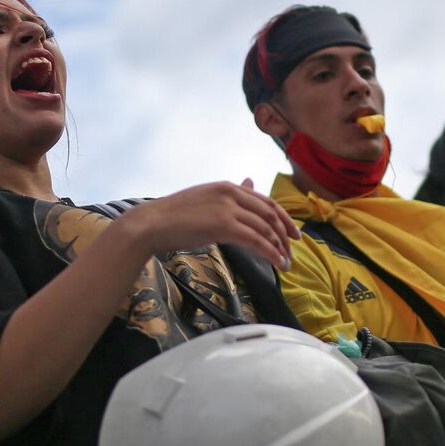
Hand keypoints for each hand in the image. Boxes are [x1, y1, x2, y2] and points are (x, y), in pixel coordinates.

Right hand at [110, 179, 298, 268]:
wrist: (151, 224)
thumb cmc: (173, 216)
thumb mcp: (206, 199)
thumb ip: (229, 195)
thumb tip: (250, 182)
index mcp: (227, 186)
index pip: (265, 200)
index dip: (283, 217)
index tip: (292, 233)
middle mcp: (231, 193)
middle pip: (271, 213)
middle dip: (286, 233)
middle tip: (293, 249)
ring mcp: (228, 208)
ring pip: (266, 228)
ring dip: (280, 247)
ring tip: (286, 263)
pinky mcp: (224, 225)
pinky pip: (257, 240)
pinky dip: (271, 253)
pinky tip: (277, 263)